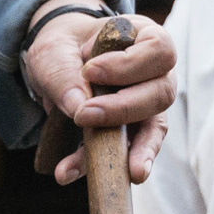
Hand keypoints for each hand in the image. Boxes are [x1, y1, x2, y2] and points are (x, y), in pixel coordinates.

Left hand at [26, 8, 175, 186]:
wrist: (55, 64)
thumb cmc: (63, 48)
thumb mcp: (53, 51)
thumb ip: (64, 72)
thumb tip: (78, 106)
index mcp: (144, 40)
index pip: (158, 51)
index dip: (129, 65)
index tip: (91, 73)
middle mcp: (155, 74)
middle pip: (161, 93)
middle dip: (124, 108)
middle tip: (84, 115)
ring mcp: (145, 106)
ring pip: (155, 128)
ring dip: (137, 150)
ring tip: (129, 173)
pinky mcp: (129, 133)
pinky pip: (127, 151)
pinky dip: (106, 166)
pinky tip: (75, 174)